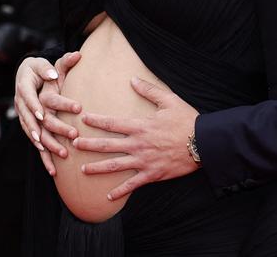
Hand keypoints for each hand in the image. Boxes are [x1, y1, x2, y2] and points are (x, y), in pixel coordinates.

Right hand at [14, 53, 82, 175]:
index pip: (29, 99)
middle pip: (35, 120)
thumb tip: (61, 67)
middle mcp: (22, 105)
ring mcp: (25, 117)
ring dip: (48, 145)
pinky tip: (53, 168)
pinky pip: (36, 142)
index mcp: (24, 88)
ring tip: (63, 153)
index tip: (44, 114)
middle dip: (51, 128)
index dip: (35, 107)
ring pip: (35, 134)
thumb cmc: (36, 68)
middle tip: (71, 134)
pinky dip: (44, 156)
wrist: (25, 75)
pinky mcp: (31, 126)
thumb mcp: (41, 63)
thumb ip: (52, 65)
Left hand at [74, 77, 198, 201]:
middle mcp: (138, 144)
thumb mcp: (169, 100)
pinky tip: (109, 196)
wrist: (203, 143)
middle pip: (108, 145)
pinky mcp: (152, 174)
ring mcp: (144, 161)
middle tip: (73, 144)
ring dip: (97, 167)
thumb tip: (133, 79)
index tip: (83, 119)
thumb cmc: (187, 120)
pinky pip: (133, 184)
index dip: (97, 120)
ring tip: (82, 169)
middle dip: (89, 144)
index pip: (113, 123)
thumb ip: (149, 90)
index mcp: (141, 126)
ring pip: (115, 165)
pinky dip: (120, 191)